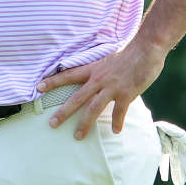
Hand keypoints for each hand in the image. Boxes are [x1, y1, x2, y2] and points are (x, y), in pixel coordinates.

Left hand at [39, 39, 167, 138]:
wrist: (147, 48)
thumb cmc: (130, 52)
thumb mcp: (109, 59)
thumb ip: (101, 70)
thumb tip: (96, 79)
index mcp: (93, 69)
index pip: (69, 75)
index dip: (53, 81)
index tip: (39, 87)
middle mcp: (99, 79)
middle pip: (77, 98)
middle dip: (63, 112)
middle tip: (52, 124)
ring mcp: (112, 87)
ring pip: (93, 109)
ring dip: (84, 124)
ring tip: (77, 136)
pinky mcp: (126, 93)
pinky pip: (119, 112)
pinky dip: (117, 123)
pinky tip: (115, 131)